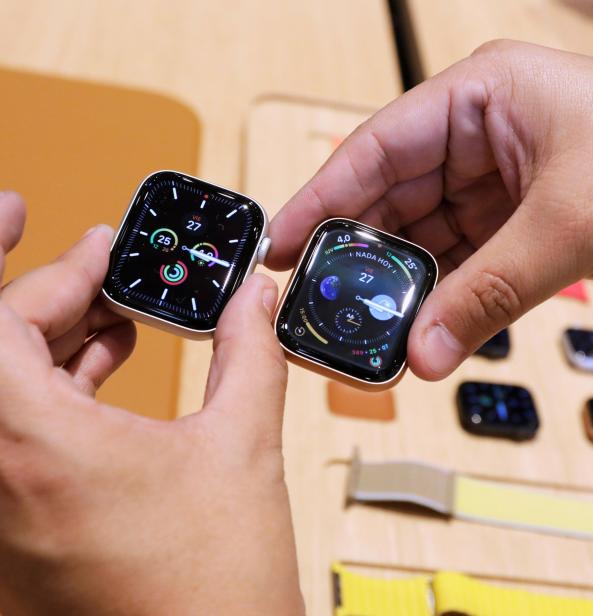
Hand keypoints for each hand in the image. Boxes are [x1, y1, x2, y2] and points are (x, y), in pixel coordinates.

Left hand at [0, 193, 302, 614]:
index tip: (99, 245)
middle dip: (53, 296)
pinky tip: (110, 362)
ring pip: (7, 387)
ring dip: (58, 337)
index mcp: (34, 451)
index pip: (3, 323)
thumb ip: (250, 354)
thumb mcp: (243, 448)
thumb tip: (254, 301)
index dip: (53, 272)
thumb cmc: (217, 590)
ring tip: (122, 311)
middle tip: (107, 268)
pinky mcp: (20, 524)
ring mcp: (2, 508)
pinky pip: (19, 427)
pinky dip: (58, 383)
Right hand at [267, 40, 592, 379]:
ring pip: (418, 235)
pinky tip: (413, 323)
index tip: (281, 241)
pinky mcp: (506, 220)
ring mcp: (488, 180)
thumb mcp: (568, 225)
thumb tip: (424, 353)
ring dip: (396, 282)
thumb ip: (488, 294)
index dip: (322, 196)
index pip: (376, 147)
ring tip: (361, 322)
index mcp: (481, 97)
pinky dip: (435, 294)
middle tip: (316, 296)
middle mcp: (475, 135)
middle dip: (355, 250)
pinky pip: (453, 259)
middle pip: (389, 196)